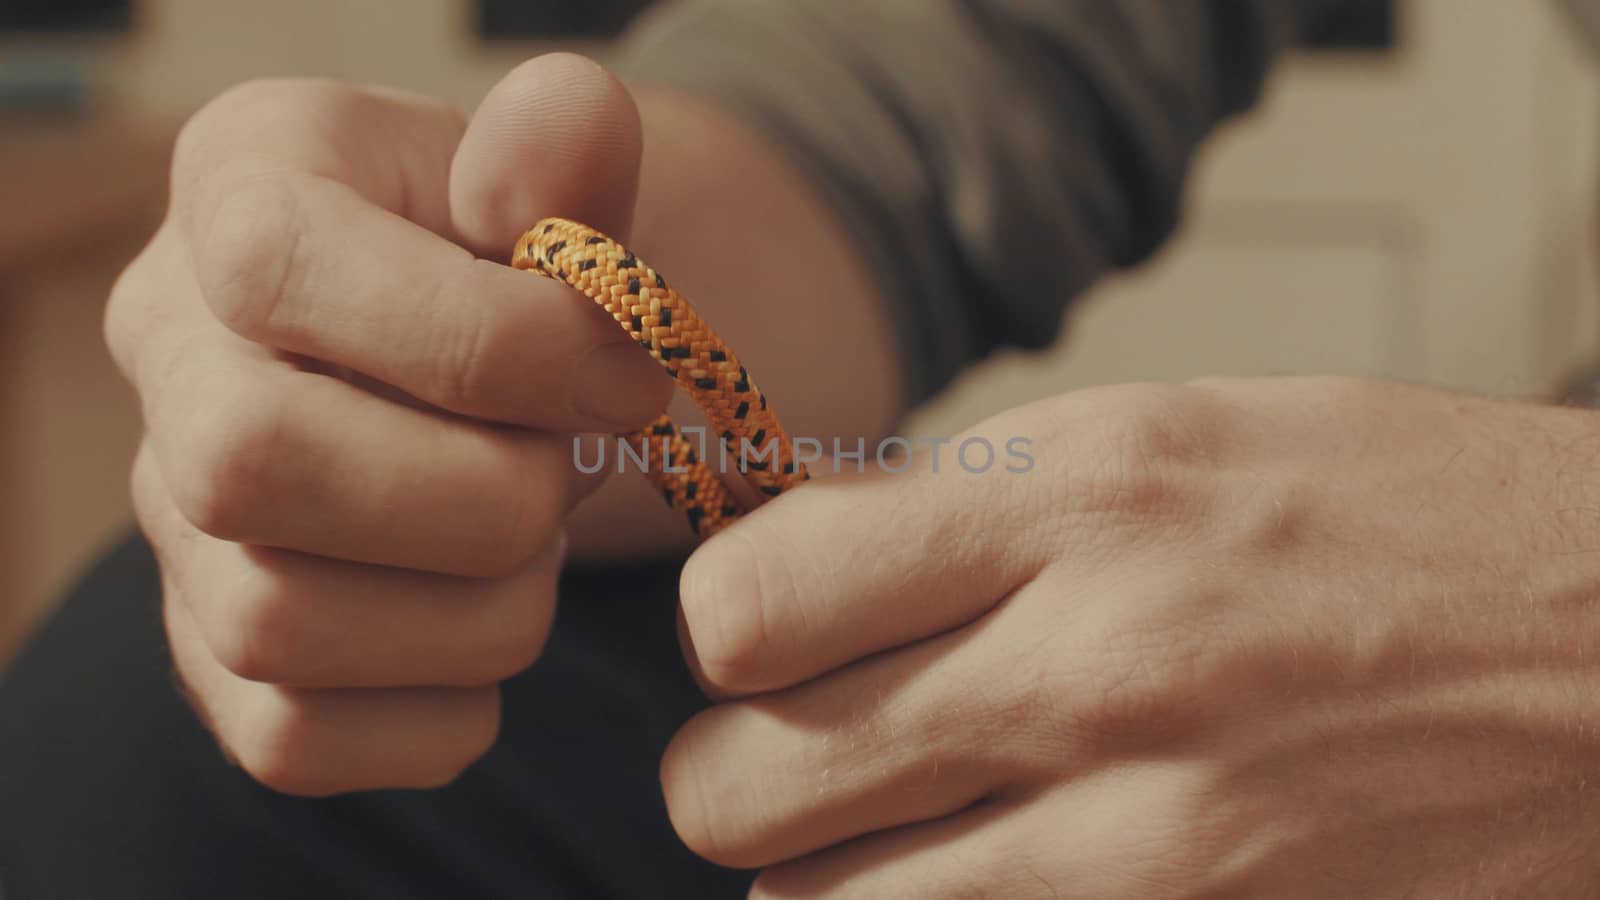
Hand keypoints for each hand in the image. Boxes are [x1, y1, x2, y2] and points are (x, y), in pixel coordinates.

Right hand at [106, 55, 671, 793]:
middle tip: (571, 476)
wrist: (501, 366)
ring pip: (272, 623)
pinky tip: (495, 638)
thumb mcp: (561, 184)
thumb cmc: (528, 267)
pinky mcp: (214, 653)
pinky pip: (291, 738)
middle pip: (248, 464)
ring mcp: (174, 521)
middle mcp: (168, 356)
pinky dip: (437, 716)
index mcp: (239, 195)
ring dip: (478, 611)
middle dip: (480, 495)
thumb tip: (558, 125)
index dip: (485, 346)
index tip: (624, 378)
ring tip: (537, 552)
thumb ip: (568, 149)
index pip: (284, 272)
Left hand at [664, 376, 1599, 897]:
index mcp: (1081, 496)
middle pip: (740, 786)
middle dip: (743, 775)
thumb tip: (794, 561)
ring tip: (907, 826)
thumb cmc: (1399, 519)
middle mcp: (1098, 668)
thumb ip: (976, 503)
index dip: (733, 629)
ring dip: (824, 879)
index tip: (776, 634)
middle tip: (808, 750)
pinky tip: (989, 879)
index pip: (751, 601)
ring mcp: (1153, 841)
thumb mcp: (1180, 433)